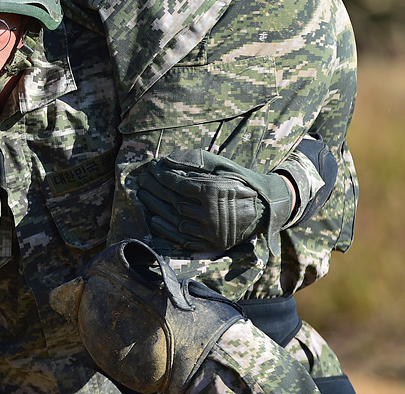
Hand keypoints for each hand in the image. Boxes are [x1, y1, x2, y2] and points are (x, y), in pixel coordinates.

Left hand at [137, 150, 292, 251]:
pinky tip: (152, 217)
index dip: (161, 175)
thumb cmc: (240, 183)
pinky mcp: (209, 244)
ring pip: (173, 218)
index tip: (152, 167)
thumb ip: (196, 162)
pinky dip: (164, 228)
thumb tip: (167, 160)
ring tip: (142, 194)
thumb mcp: (222, 167)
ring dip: (154, 206)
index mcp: (213, 193)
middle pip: (172, 200)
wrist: (263, 210)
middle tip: (141, 179)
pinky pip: (180, 237)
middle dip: (153, 188)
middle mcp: (210, 214)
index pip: (178, 184)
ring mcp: (209, 232)